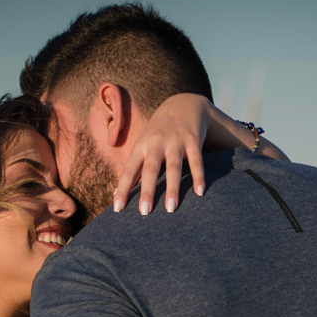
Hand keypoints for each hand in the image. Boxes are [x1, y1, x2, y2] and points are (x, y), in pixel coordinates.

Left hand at [114, 93, 211, 215]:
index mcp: (141, 146)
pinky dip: (198, 176)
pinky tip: (200, 193)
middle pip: (150, 170)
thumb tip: (116, 193)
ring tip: (171, 209)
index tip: (117, 209)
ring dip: (172, 188)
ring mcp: (175, 141)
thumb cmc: (158, 132)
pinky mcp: (193, 140)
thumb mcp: (143, 144)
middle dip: (147, 191)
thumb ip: (133, 167)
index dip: (122, 189)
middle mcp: (156, 143)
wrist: (183, 104)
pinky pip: (196, 161)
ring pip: (173, 167)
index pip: (129, 170)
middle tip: (144, 212)